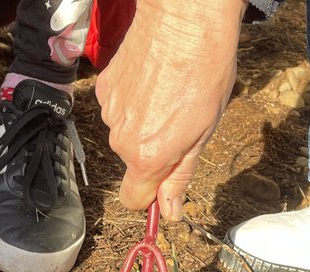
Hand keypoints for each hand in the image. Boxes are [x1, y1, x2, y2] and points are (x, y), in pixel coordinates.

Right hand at [96, 0, 244, 220]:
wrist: (184, 19)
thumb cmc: (205, 72)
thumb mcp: (203, 134)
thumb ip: (180, 176)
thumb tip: (170, 213)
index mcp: (147, 157)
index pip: (133, 200)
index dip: (151, 196)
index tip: (167, 183)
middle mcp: (121, 139)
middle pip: (133, 163)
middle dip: (154, 152)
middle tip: (182, 121)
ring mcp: (109, 112)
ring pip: (126, 133)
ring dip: (144, 123)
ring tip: (169, 93)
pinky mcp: (104, 87)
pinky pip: (118, 108)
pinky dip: (133, 100)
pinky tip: (152, 78)